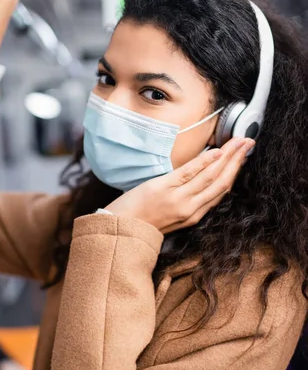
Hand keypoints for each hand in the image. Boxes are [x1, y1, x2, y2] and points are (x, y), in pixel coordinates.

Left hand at [105, 137, 255, 233]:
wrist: (120, 228)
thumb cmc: (143, 221)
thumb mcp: (171, 215)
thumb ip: (187, 201)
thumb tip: (199, 180)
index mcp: (193, 215)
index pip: (221, 191)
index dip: (235, 172)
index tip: (244, 157)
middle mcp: (190, 209)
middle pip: (221, 182)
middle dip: (237, 161)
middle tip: (248, 143)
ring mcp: (179, 199)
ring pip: (211, 176)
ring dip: (228, 157)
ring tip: (239, 142)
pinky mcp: (165, 189)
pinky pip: (190, 173)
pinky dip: (206, 162)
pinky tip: (218, 151)